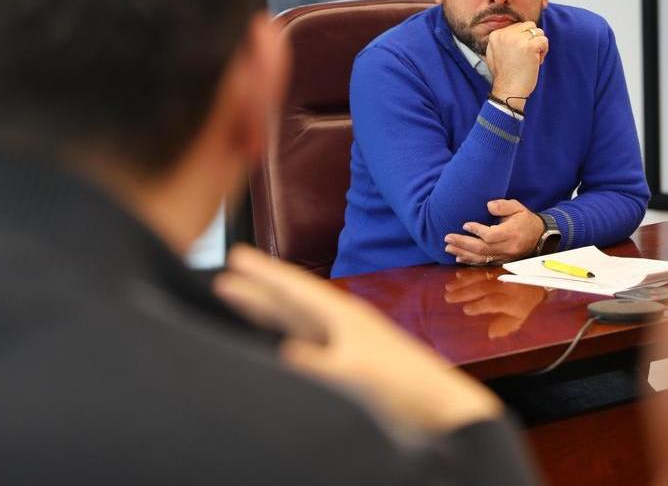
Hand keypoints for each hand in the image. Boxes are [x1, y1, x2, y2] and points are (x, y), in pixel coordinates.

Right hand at [214, 246, 501, 433]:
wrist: (440, 411)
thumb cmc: (405, 388)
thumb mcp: (359, 375)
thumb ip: (322, 365)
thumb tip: (285, 353)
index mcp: (344, 316)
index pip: (295, 288)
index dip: (264, 274)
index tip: (236, 255)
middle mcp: (342, 325)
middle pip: (291, 300)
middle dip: (258, 287)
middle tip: (227, 271)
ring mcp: (344, 345)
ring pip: (296, 320)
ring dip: (268, 310)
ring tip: (240, 297)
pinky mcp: (349, 366)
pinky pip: (306, 343)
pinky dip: (284, 336)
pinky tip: (276, 343)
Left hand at [444, 198, 544, 264]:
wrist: (540, 236)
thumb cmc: (525, 219)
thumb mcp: (517, 207)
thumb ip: (503, 205)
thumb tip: (488, 205)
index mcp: (511, 233)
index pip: (491, 235)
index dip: (477, 231)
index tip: (465, 225)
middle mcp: (507, 247)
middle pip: (482, 248)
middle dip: (463, 243)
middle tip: (448, 238)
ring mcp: (504, 256)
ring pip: (481, 258)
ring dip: (463, 253)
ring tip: (448, 247)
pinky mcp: (501, 261)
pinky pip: (484, 263)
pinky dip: (470, 261)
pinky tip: (459, 258)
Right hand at [444, 267, 546, 337]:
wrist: (539, 278)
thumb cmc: (527, 302)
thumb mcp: (520, 318)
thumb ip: (506, 326)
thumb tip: (490, 334)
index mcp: (512, 301)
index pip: (493, 302)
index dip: (479, 306)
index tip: (466, 310)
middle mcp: (505, 286)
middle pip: (483, 288)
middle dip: (464, 293)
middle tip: (448, 298)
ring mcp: (501, 275)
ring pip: (480, 277)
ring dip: (463, 282)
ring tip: (449, 287)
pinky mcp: (498, 267)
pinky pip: (482, 269)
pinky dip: (469, 272)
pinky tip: (458, 275)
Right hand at [485, 21, 547, 107]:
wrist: (508, 90)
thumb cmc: (504, 75)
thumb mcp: (493, 53)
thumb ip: (501, 40)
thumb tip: (514, 31)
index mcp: (496, 34)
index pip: (518, 26)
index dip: (523, 39)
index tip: (519, 53)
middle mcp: (505, 34)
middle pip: (529, 26)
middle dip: (532, 39)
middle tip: (528, 55)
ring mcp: (518, 40)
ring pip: (538, 32)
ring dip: (539, 45)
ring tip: (532, 58)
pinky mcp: (529, 47)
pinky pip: (544, 40)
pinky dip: (544, 51)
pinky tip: (537, 61)